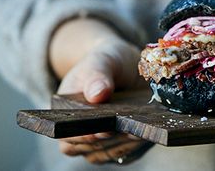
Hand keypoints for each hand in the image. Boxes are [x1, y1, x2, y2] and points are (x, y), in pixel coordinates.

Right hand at [53, 24, 153, 164]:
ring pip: (112, 153)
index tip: (103, 131)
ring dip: (128, 144)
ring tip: (144, 130)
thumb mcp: (101, 60)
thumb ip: (97, 75)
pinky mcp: (123, 143)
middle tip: (131, 130)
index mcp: (66, 113)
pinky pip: (129, 152)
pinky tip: (149, 132)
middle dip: (112, 141)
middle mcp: (81, 132)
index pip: (68, 136)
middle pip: (92, 148)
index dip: (84, 137)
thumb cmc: (107, 61)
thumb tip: (97, 95)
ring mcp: (102, 140)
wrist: (126, 66)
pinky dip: (138, 144)